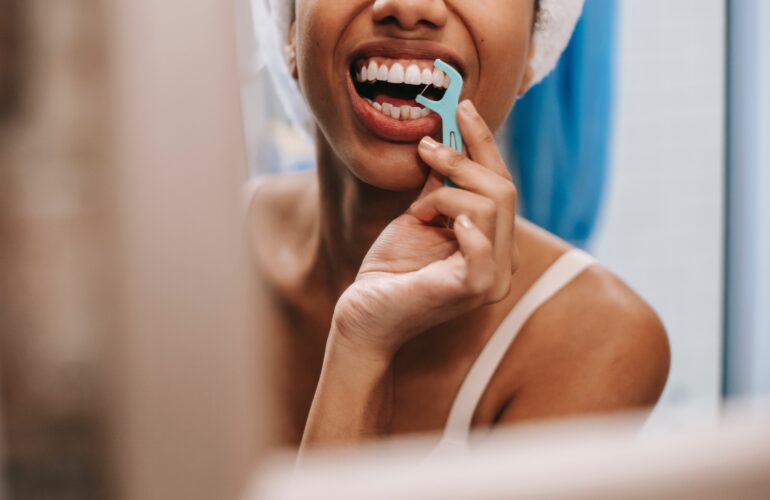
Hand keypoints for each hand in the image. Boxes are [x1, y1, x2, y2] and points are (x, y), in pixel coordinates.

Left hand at [332, 100, 519, 358]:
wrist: (365, 313)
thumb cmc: (392, 268)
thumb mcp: (420, 215)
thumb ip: (441, 185)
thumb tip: (446, 139)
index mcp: (496, 241)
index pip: (502, 183)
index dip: (483, 142)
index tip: (462, 106)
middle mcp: (504, 260)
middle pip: (504, 189)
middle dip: (463, 159)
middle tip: (426, 149)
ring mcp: (493, 278)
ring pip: (492, 207)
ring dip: (445, 195)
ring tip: (416, 211)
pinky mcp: (473, 290)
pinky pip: (483, 247)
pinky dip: (464, 225)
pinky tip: (440, 221)